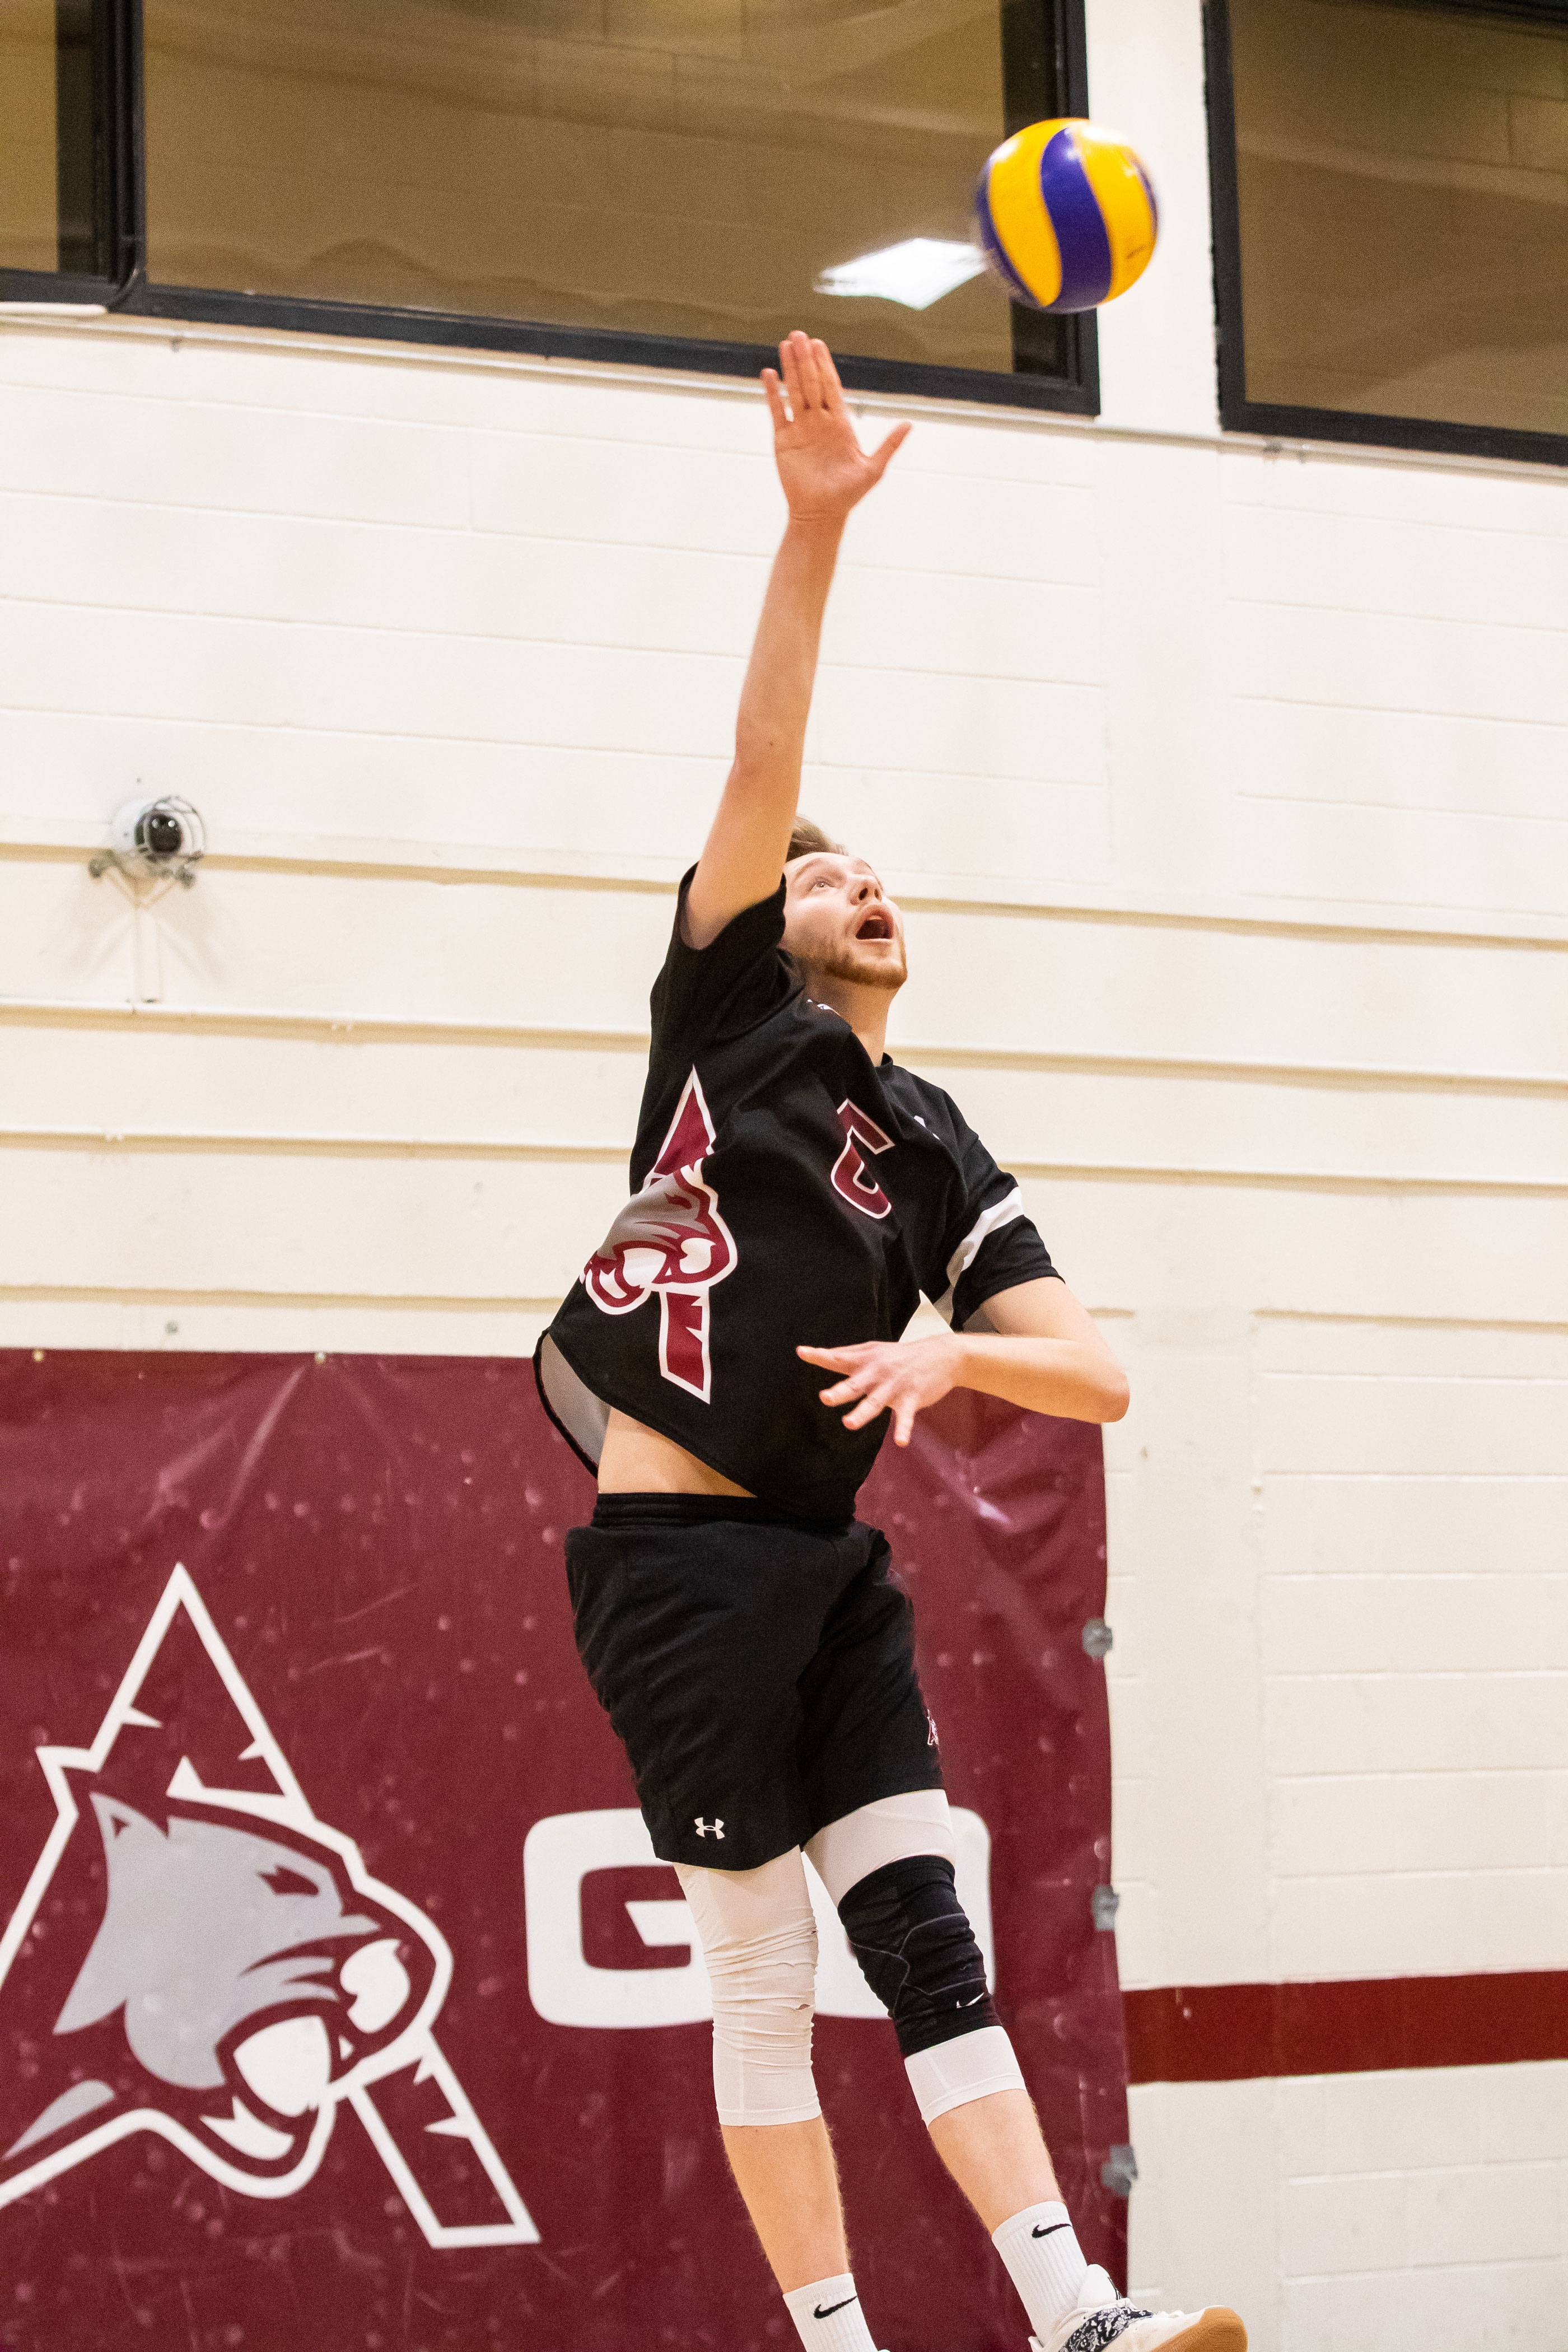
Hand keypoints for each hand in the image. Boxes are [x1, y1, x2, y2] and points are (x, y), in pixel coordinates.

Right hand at [763, 332, 909, 525]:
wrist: (821, 514)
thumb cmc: (848, 495)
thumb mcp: (873, 469)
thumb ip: (890, 445)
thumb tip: (909, 423)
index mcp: (840, 423)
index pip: (831, 387)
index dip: (825, 365)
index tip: (818, 345)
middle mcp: (819, 421)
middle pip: (812, 382)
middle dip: (805, 359)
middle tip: (799, 335)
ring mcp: (800, 428)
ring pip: (795, 391)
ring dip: (791, 368)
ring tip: (786, 345)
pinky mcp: (784, 439)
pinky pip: (777, 411)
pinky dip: (773, 393)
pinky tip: (770, 374)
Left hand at [797, 1334, 959, 1447]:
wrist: (942, 1354)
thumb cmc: (901, 1354)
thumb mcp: (874, 1349)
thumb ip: (848, 1354)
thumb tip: (825, 1354)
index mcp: (865, 1361)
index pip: (838, 1359)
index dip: (820, 1356)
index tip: (802, 1352)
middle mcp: (877, 1373)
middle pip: (855, 1384)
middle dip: (840, 1392)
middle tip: (825, 1397)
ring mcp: (894, 1387)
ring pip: (875, 1403)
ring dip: (862, 1413)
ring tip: (849, 1423)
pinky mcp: (912, 1398)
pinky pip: (905, 1417)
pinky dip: (903, 1429)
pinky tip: (900, 1442)